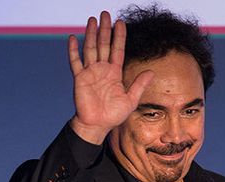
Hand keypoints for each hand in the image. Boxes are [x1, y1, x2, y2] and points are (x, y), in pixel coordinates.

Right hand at [67, 11, 153, 143]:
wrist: (97, 125)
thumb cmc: (114, 115)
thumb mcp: (131, 99)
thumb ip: (139, 84)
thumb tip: (151, 71)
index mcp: (114, 73)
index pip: (118, 50)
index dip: (119, 36)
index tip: (121, 22)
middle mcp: (102, 69)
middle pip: (103, 44)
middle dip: (105, 29)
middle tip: (105, 13)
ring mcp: (90, 72)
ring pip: (90, 48)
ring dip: (90, 34)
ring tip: (92, 20)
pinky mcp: (79, 78)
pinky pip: (75, 62)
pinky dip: (73, 50)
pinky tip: (73, 38)